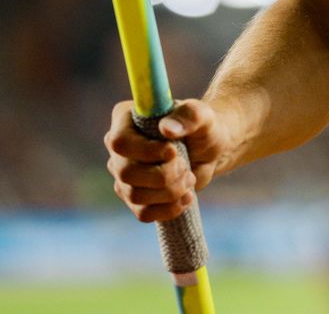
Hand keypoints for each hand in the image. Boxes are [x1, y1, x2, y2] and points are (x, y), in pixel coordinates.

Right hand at [103, 98, 226, 223]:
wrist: (209, 151)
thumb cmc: (204, 128)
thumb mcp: (203, 116)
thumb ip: (189, 115)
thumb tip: (167, 129)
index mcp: (126, 119)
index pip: (120, 142)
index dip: (145, 151)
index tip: (173, 152)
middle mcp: (119, 148)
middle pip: (127, 173)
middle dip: (164, 175)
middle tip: (186, 167)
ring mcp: (123, 174)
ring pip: (135, 195)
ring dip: (170, 191)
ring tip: (189, 178)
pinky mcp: (134, 196)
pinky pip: (143, 213)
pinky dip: (169, 209)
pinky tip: (187, 197)